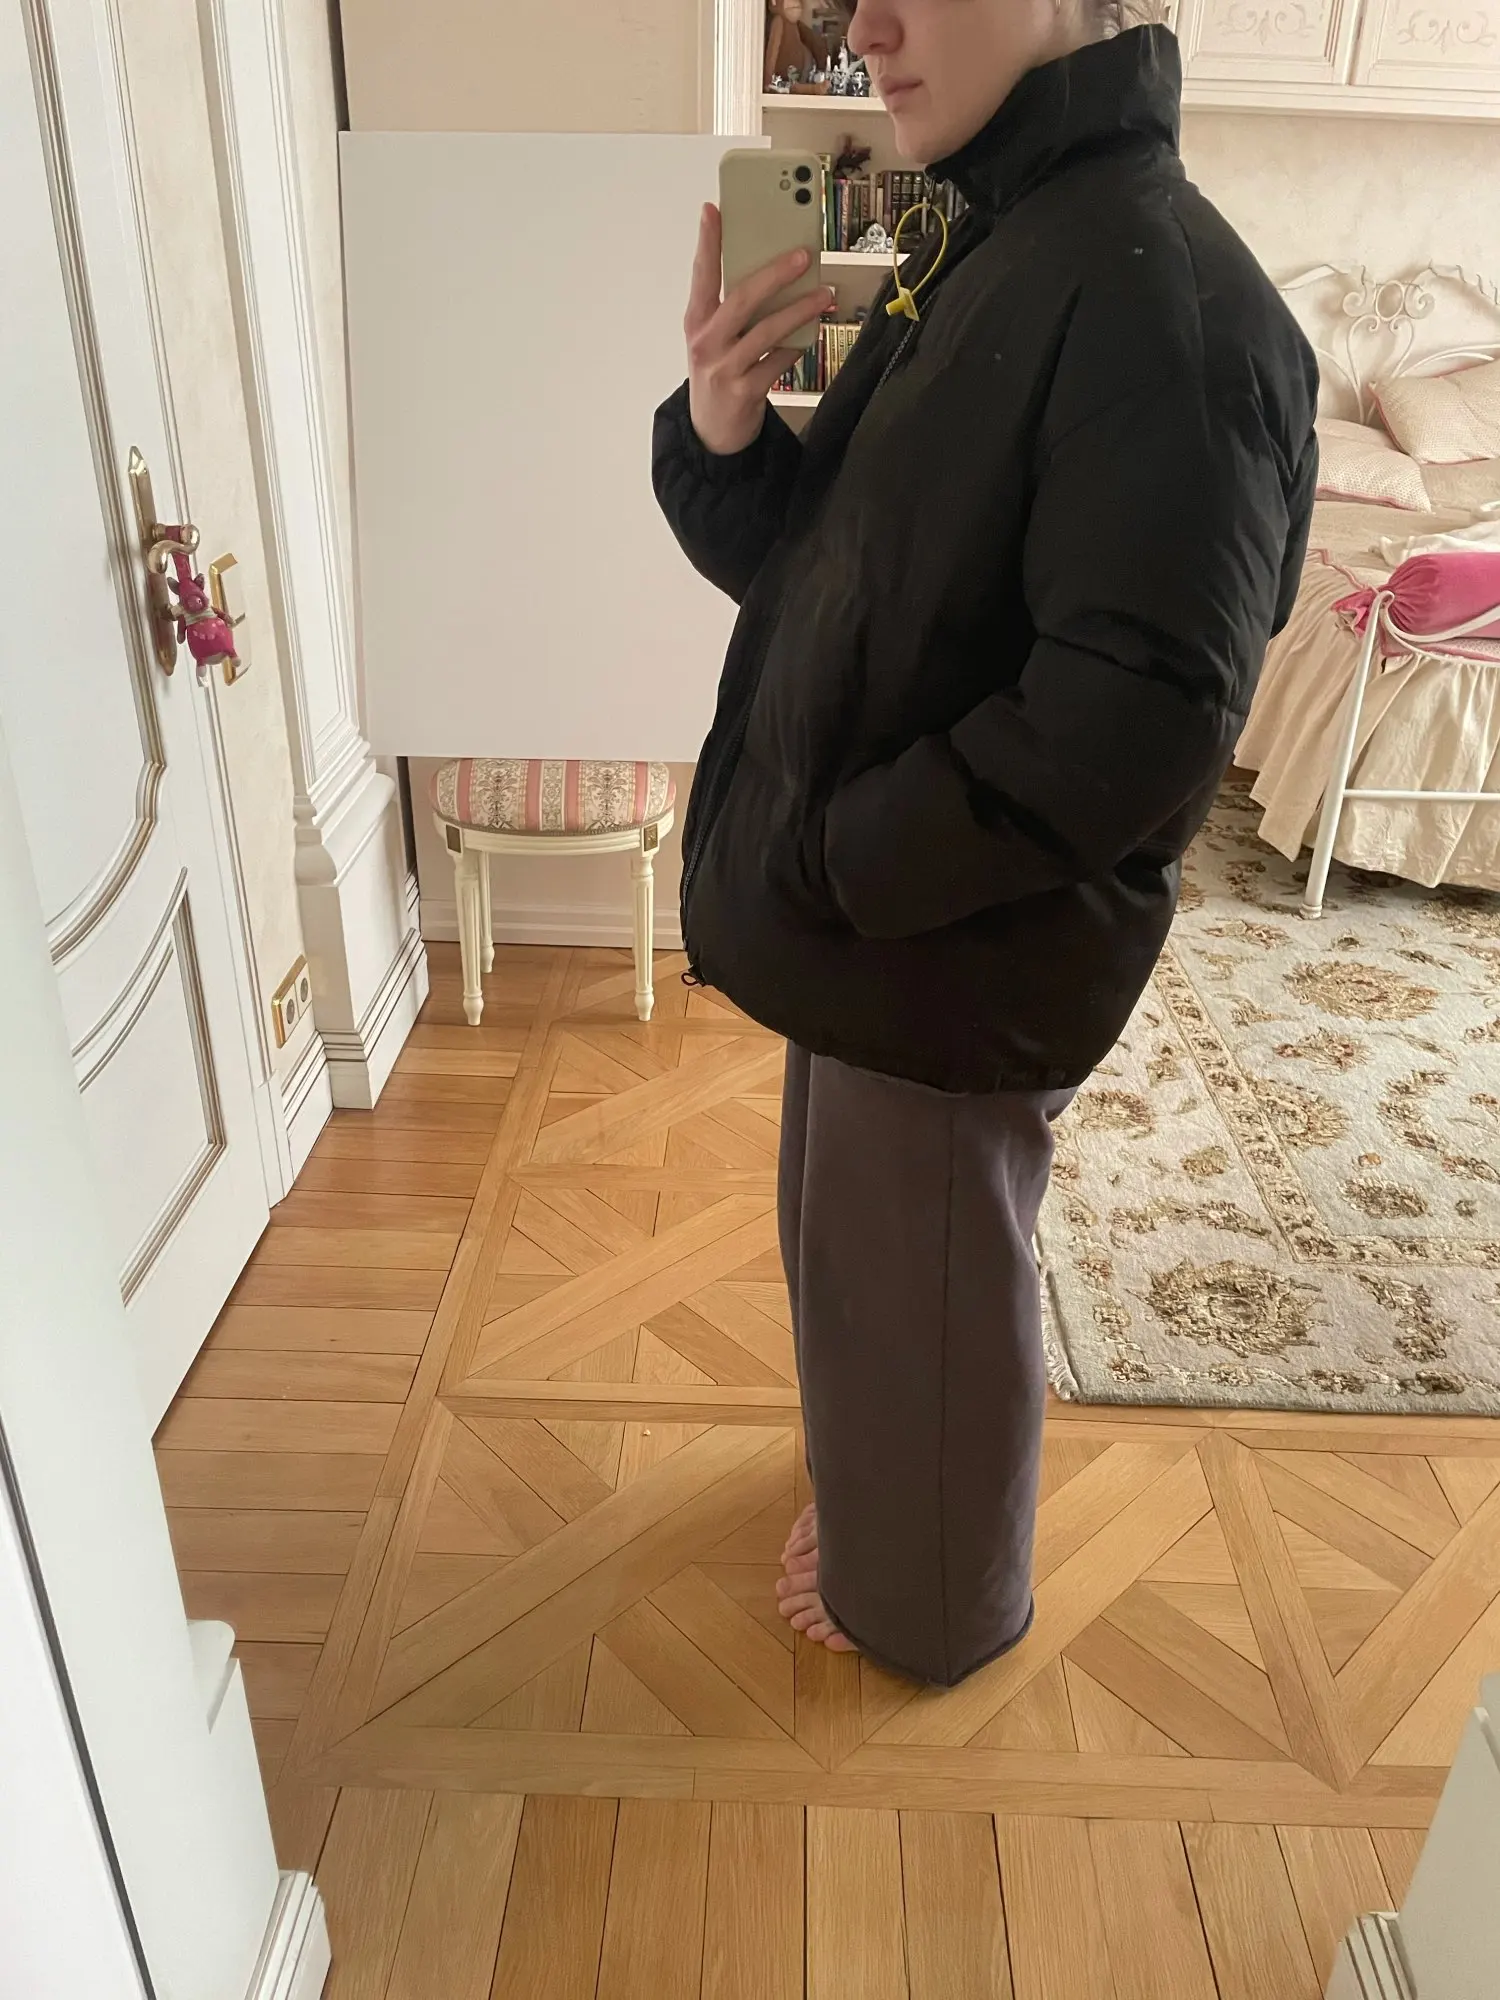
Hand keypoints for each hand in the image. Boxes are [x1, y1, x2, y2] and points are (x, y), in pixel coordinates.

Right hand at [684, 204, 834, 455]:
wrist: (711, 433)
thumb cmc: (718, 373)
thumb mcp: (713, 337)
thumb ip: (730, 307)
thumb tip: (772, 270)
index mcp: (696, 321)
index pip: (701, 274)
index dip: (707, 242)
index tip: (712, 210)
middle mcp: (706, 341)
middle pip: (742, 299)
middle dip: (774, 274)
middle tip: (802, 255)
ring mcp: (724, 368)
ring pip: (767, 331)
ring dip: (799, 310)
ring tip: (823, 295)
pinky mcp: (745, 392)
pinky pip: (778, 362)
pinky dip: (797, 346)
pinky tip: (811, 334)